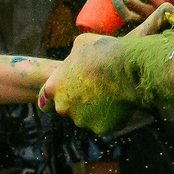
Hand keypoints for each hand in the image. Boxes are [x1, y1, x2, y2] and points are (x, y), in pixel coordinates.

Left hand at [37, 17, 172, 135]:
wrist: (128, 68)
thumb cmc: (104, 51)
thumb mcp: (82, 44)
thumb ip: (73, 56)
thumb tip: (76, 58)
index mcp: (53, 87)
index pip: (44, 101)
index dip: (56, 97)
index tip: (66, 94)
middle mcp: (63, 107)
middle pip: (68, 109)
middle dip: (79, 103)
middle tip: (97, 89)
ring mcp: (81, 120)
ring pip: (88, 118)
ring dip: (97, 109)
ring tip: (113, 92)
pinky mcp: (101, 128)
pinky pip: (106, 124)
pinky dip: (113, 116)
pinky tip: (122, 102)